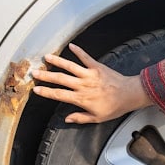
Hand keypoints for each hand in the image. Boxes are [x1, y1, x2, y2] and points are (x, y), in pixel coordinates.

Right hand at [32, 43, 152, 123]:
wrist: (129, 94)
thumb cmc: (115, 107)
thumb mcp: (97, 118)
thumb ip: (80, 118)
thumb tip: (66, 119)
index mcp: (81, 98)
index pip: (59, 95)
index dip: (46, 92)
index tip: (37, 90)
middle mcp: (83, 85)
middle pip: (60, 79)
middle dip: (46, 76)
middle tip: (35, 73)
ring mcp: (89, 74)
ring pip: (70, 66)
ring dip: (57, 61)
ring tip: (47, 57)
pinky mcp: (97, 66)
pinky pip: (85, 57)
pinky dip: (78, 51)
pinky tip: (71, 46)